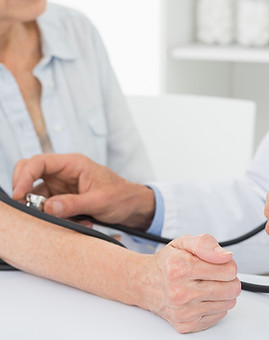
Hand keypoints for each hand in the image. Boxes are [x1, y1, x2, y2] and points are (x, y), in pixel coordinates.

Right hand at [12, 153, 154, 229]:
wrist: (132, 206)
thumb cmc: (121, 196)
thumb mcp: (100, 201)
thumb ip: (75, 204)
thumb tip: (49, 207)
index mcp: (73, 164)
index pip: (39, 162)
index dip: (24, 176)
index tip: (19, 195)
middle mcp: (64, 173)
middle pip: (31, 175)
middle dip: (26, 192)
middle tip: (29, 209)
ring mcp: (62, 187)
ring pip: (38, 196)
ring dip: (46, 211)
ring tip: (73, 220)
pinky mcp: (63, 200)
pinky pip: (49, 208)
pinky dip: (57, 218)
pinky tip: (80, 223)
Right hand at [139, 234, 240, 332]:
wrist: (145, 283)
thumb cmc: (167, 263)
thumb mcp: (184, 242)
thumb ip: (206, 244)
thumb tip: (226, 256)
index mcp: (180, 268)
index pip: (228, 270)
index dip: (227, 264)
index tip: (218, 262)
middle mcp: (180, 292)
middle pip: (231, 289)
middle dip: (228, 279)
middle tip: (216, 273)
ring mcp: (184, 311)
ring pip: (228, 303)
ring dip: (223, 292)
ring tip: (207, 284)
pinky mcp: (187, 325)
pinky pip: (219, 315)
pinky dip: (215, 305)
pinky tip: (202, 296)